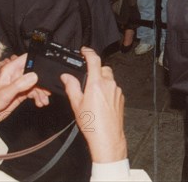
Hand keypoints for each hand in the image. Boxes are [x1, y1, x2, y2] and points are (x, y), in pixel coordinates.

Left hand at [0, 54, 49, 124]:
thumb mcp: (5, 94)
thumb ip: (19, 85)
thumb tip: (33, 76)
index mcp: (10, 70)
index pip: (26, 59)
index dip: (38, 60)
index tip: (47, 68)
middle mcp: (16, 75)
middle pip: (35, 72)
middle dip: (43, 81)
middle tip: (47, 90)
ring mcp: (20, 84)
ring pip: (36, 83)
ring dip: (42, 91)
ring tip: (44, 100)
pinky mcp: (22, 92)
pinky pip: (34, 91)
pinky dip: (39, 97)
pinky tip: (40, 102)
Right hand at [62, 47, 126, 163]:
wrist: (107, 137)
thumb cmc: (92, 123)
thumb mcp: (77, 104)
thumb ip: (72, 87)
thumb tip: (66, 77)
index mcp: (97, 83)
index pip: (94, 60)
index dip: (89, 52)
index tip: (84, 50)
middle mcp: (109, 84)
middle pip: (103, 68)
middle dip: (95, 70)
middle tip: (86, 80)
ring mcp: (117, 90)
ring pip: (109, 78)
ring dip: (101, 81)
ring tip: (92, 95)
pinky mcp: (121, 97)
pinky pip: (113, 88)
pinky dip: (107, 90)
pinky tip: (100, 102)